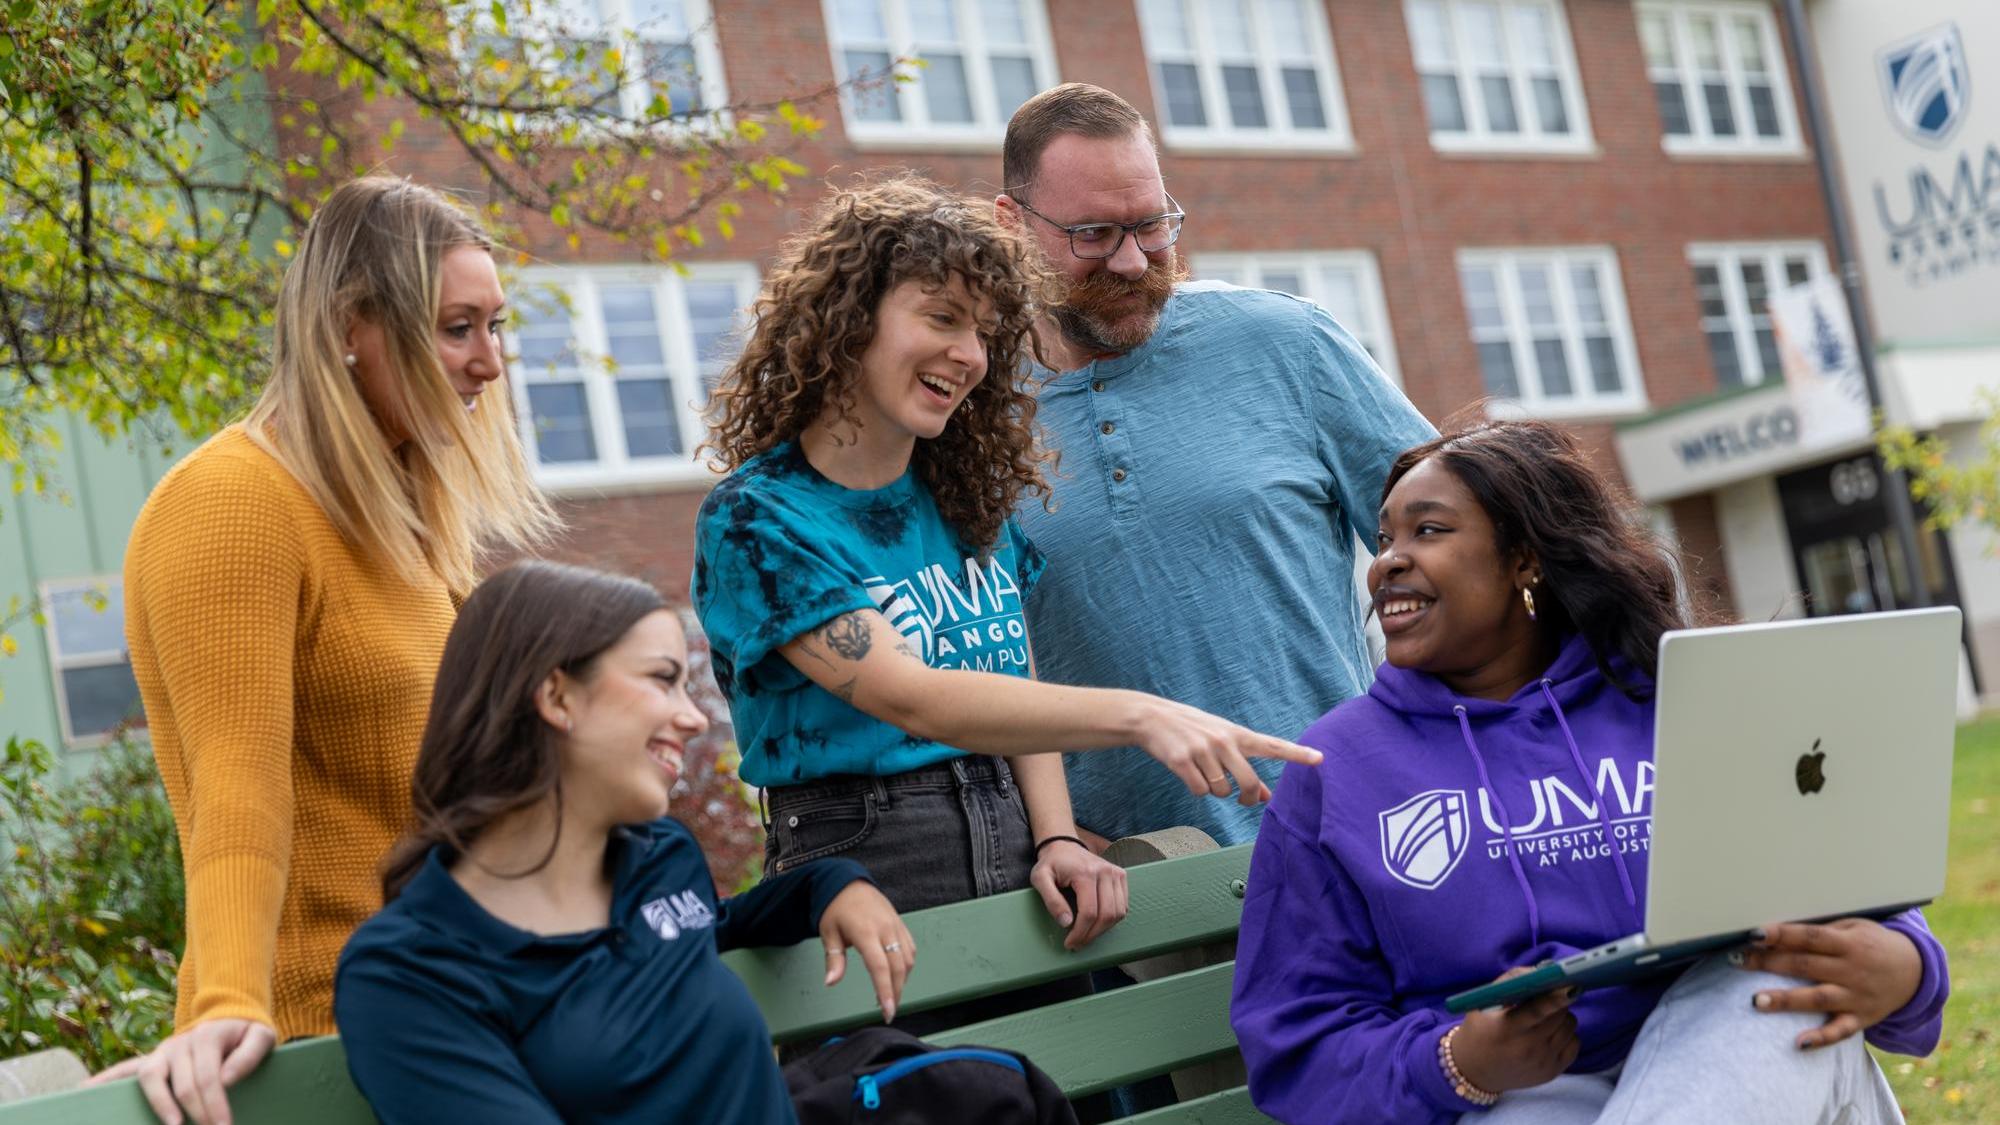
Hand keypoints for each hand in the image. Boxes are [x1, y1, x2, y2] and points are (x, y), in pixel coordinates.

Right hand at [86, 1018, 275, 1124]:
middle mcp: (179, 1044)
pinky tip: (85, 1091)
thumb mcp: (262, 1036)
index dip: (215, 1105)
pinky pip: (124, 1070)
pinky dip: (103, 1080)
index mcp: (207, 1037)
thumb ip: (250, 1055)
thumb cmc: (246, 1032)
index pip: (209, 1078)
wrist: (229, 1014)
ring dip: (159, 1105)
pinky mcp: (151, 1060)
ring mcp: (162, 1052)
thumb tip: (226, 1079)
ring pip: (151, 1078)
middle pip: (183, 1085)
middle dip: (196, 1114)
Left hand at [819, 881, 916, 1023]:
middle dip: (896, 993)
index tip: (888, 1011)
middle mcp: (885, 929)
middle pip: (898, 967)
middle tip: (889, 1011)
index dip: (886, 992)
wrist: (847, 882)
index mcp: (865, 932)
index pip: (880, 968)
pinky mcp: (900, 924)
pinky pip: (910, 948)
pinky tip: (896, 975)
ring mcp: (895, 925)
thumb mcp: (828, 933)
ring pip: (907, 959)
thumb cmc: (835, 907)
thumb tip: (830, 982)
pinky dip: (906, 965)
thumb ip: (833, 960)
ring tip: (890, 994)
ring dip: (902, 980)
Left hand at [1030, 839, 1129, 949]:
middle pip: (1106, 915)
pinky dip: (1112, 919)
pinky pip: (1123, 906)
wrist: (1064, 846)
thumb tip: (1066, 922)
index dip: (1080, 933)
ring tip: (1087, 935)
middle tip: (1078, 944)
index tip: (1069, 944)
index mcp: (1085, 872)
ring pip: (1118, 913)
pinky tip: (1097, 923)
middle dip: (1092, 935)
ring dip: (1103, 930)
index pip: (1089, 912)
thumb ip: (1051, 900)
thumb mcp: (1040, 879)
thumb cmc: (1051, 864)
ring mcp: (1116, 873)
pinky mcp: (1121, 876)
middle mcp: (1105, 871)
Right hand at [1136, 697, 1322, 805]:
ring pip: (1221, 791)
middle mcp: (1223, 741)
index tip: (1320, 758)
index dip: (1297, 754)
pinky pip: (1200, 791)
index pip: (1273, 746)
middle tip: (1245, 800)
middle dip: (1247, 797)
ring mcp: (1203, 751)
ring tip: (1203, 771)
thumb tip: (1265, 797)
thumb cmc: (1193, 731)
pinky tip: (1188, 772)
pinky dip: (1196, 788)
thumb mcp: (1222, 742)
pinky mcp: (1183, 761)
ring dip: (1215, 790)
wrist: (1152, 717)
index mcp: (1237, 734)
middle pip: (1248, 782)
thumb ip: (1246, 768)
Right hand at [1450, 969, 1579, 1093]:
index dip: (1556, 998)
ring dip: (1562, 1017)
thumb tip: (1542, 970)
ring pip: (1570, 1027)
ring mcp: (1542, 1062)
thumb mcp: (1484, 1002)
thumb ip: (1511, 981)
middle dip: (1558, 1001)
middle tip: (1546, 998)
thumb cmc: (1479, 1029)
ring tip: (1545, 1018)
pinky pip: (1574, 1043)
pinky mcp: (1553, 1072)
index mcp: (1507, 1029)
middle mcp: (1528, 1049)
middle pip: (1560, 1016)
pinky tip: (1549, 1034)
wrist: (1476, 1071)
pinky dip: (1566, 1034)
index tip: (1572, 986)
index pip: (1537, 1012)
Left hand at [1735, 918, 1924, 1048]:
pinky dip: (1821, 1038)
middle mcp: (1852, 970)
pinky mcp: (1861, 1018)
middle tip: (1737, 961)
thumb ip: (1821, 931)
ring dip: (1786, 1000)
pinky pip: (1840, 1031)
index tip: (1753, 934)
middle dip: (1770, 963)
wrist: (1917, 971)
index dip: (1782, 935)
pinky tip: (1799, 1043)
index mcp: (1848, 943)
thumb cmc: (1873, 943)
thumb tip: (1778, 932)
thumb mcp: (1854, 927)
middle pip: (1806, 966)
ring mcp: (1856, 996)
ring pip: (1818, 998)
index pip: (1810, 937)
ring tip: (1756, 1001)